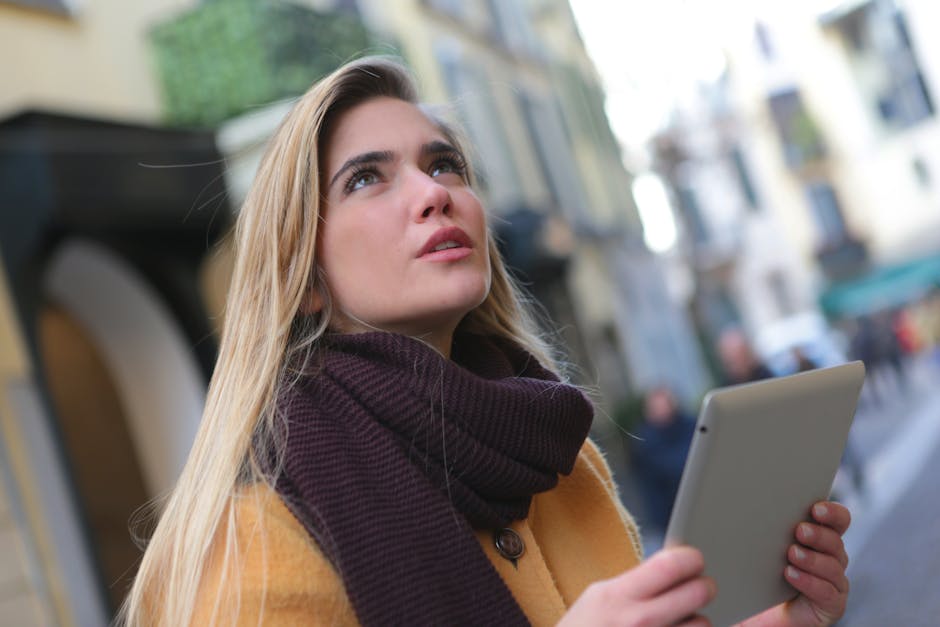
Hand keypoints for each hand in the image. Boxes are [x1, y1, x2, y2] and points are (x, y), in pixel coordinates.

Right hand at [558, 546, 715, 626]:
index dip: (691, 559)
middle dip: (703, 587)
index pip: (672, 565)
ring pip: (703, 624)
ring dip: (697, 621)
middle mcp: (640, 622)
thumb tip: (673, 566)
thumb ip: (634, 583)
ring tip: (678, 621)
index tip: (693, 561)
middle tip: (699, 588)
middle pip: (699, 592)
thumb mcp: (597, 598)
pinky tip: (699, 625)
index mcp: (618, 597)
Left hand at [738, 501, 850, 626]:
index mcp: (821, 539)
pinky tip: (791, 574)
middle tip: (799, 530)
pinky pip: (827, 593)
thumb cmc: (760, 576)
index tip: (816, 508)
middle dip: (819, 534)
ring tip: (792, 553)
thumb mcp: (762, 547)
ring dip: (812, 558)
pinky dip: (810, 582)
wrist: (759, 613)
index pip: (839, 521)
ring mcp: (834, 583)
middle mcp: (832, 558)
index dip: (832, 513)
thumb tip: (746, 503)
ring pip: (833, 567)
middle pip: (836, 541)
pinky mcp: (831, 605)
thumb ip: (765, 526)